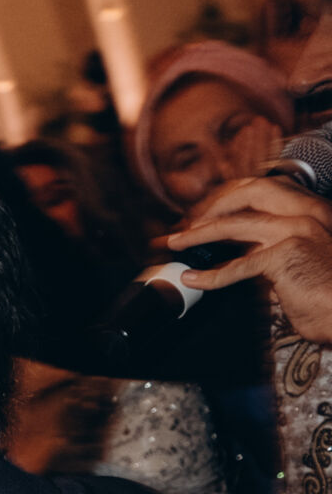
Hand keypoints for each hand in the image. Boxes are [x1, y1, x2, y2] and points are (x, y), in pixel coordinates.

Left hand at [168, 179, 331, 340]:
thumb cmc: (326, 297)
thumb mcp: (297, 266)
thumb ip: (271, 254)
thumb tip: (238, 257)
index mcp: (308, 213)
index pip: (260, 195)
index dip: (228, 204)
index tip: (204, 217)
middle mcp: (303, 216)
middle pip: (245, 200)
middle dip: (210, 211)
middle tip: (184, 228)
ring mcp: (294, 231)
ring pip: (235, 226)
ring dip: (200, 234)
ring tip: (177, 244)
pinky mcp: (284, 255)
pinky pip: (238, 265)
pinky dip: (212, 275)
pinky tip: (194, 279)